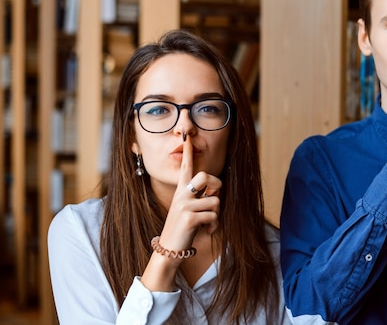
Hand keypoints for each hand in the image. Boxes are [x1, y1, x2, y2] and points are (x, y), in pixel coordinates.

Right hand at [158, 134, 221, 256]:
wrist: (170, 248)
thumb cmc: (183, 228)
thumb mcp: (188, 209)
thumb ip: (199, 198)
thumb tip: (215, 193)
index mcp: (181, 191)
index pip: (186, 168)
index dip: (188, 152)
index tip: (188, 137)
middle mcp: (182, 195)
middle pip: (207, 177)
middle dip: (217, 186)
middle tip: (214, 198)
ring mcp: (184, 205)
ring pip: (215, 201)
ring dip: (216, 215)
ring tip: (206, 224)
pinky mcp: (190, 218)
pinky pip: (214, 216)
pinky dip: (214, 226)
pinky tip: (206, 231)